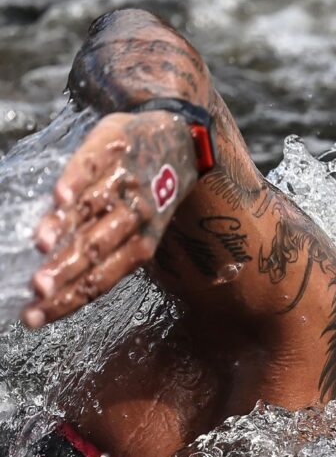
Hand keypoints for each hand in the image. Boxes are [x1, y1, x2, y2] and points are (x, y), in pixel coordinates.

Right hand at [22, 111, 197, 327]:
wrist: (181, 138)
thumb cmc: (151, 193)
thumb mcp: (141, 228)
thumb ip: (105, 251)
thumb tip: (56, 286)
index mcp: (143, 241)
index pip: (102, 278)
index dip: (69, 298)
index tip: (34, 317)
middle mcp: (136, 214)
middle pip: (98, 247)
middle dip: (67, 269)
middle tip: (38, 288)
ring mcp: (126, 179)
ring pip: (94, 207)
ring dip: (68, 226)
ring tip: (42, 245)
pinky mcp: (116, 146)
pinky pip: (94, 165)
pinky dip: (78, 179)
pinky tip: (61, 196)